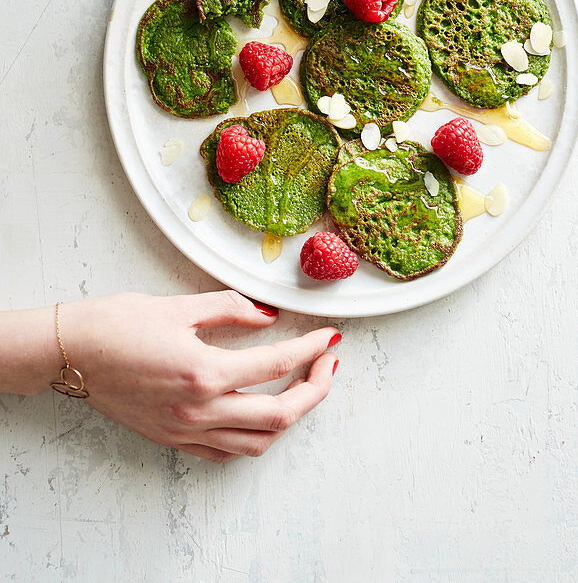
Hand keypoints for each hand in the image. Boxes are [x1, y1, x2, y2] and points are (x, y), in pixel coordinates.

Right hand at [57, 291, 339, 461]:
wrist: (69, 353)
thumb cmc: (117, 323)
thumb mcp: (178, 305)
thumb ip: (230, 309)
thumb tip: (267, 315)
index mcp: (204, 372)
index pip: (277, 364)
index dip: (310, 349)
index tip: (329, 337)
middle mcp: (199, 409)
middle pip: (279, 414)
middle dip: (314, 390)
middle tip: (326, 363)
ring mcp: (185, 430)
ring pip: (257, 442)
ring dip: (289, 417)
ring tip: (301, 387)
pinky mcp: (172, 439)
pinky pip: (225, 451)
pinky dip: (254, 437)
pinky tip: (260, 413)